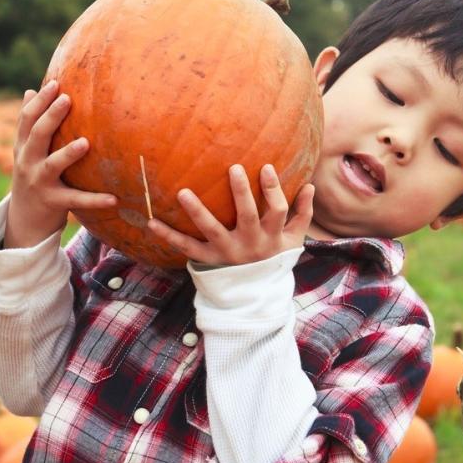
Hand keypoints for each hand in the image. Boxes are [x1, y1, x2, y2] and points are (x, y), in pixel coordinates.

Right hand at [5, 80, 116, 248]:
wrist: (23, 220)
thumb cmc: (32, 177)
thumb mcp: (25, 151)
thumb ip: (29, 125)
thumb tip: (29, 91)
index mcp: (23, 147)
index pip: (27, 120)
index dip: (39, 102)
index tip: (54, 84)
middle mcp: (28, 162)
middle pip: (37, 135)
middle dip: (50, 116)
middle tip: (67, 99)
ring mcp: (39, 182)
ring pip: (53, 165)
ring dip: (68, 153)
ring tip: (86, 142)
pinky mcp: (53, 203)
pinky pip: (76, 200)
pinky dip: (94, 200)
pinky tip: (113, 199)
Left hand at [148, 164, 314, 266]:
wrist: (255, 294)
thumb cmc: (274, 259)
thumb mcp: (293, 241)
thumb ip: (303, 214)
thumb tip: (310, 185)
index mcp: (271, 237)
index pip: (277, 210)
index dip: (273, 189)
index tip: (266, 167)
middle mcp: (250, 244)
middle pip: (248, 216)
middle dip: (241, 192)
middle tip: (234, 168)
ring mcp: (227, 252)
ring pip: (212, 230)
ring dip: (197, 211)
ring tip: (183, 192)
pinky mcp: (208, 259)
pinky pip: (186, 248)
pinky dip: (168, 236)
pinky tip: (151, 222)